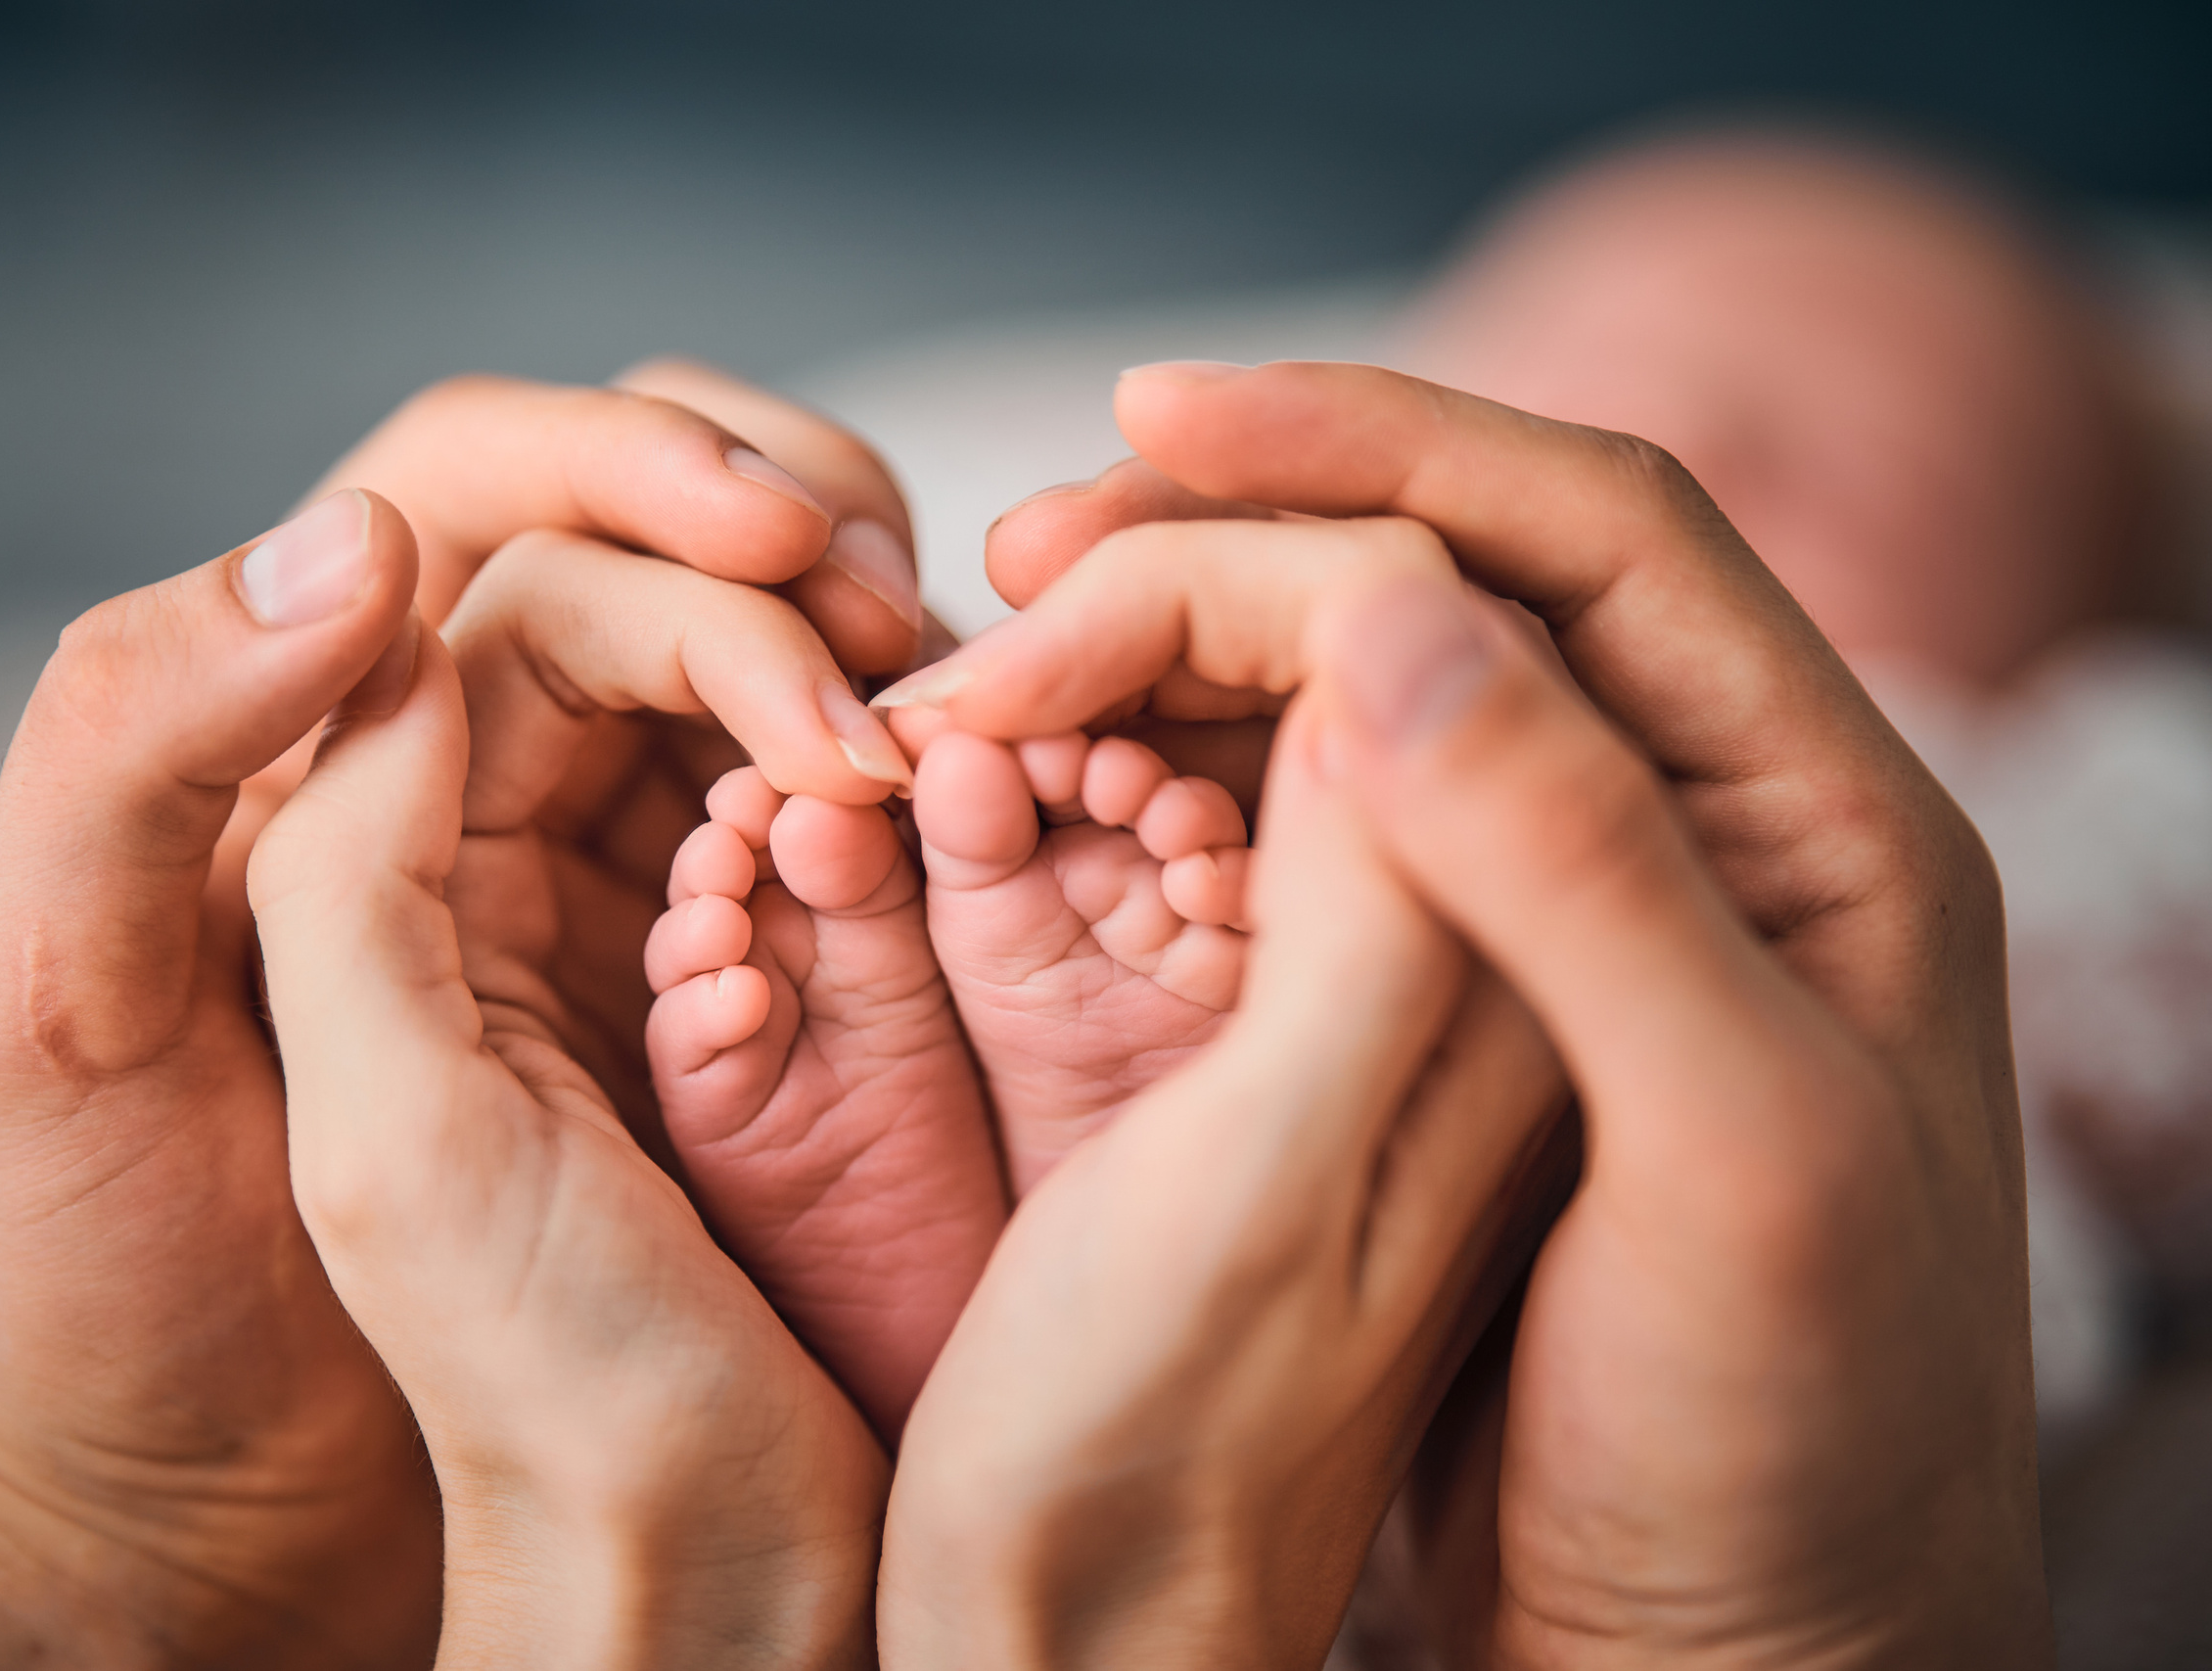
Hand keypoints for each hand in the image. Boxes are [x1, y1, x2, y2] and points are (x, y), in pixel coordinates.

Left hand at [0, 370, 911, 1667]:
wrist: (243, 1527)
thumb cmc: (122, 1294)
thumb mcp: (63, 1010)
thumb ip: (157, 747)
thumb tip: (354, 539)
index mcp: (294, 733)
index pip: (482, 497)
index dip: (643, 477)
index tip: (788, 551)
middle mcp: (442, 773)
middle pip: (636, 536)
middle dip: (784, 539)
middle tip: (899, 635)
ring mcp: (578, 868)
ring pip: (742, 655)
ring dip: (853, 646)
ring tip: (942, 717)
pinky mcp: (687, 970)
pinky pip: (805, 815)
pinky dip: (884, 786)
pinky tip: (937, 826)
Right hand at [906, 359, 2047, 1663]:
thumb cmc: (1792, 1457)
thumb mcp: (1733, 1171)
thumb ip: (1587, 880)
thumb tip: (1407, 622)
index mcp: (1812, 824)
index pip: (1595, 526)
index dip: (1373, 440)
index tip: (1153, 424)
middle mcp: (1693, 836)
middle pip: (1455, 583)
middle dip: (1233, 538)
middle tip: (1019, 558)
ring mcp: (1563, 926)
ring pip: (1361, 701)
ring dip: (1182, 655)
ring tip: (1003, 665)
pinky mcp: (1457, 1022)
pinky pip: (1308, 836)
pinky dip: (1178, 785)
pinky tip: (1067, 793)